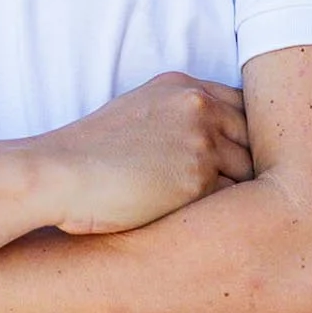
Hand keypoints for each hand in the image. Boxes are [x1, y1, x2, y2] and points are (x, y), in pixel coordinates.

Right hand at [34, 72, 251, 234]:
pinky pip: (230, 201)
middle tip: (250, 192)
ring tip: (232, 215)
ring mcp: (200, 141)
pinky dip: (223, 215)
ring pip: (248, 172)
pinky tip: (210, 226)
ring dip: (240, 194)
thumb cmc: (88, 154)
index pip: (242, 106)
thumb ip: (177, 118)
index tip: (244, 158)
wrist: (58, 174)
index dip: (246, 136)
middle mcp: (196, 106)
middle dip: (249, 165)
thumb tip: (213, 146)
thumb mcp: (136, 113)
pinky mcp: (197, 180)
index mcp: (181, 86)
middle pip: (253, 138)